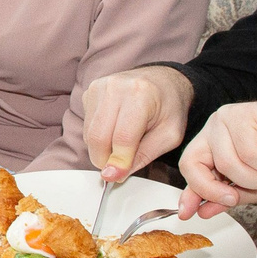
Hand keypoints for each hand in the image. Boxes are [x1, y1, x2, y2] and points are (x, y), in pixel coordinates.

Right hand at [82, 67, 195, 182]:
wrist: (164, 80)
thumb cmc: (170, 107)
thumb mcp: (169, 136)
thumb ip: (144, 156)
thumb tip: (114, 174)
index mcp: (140, 95)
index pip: (122, 137)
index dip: (118, 162)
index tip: (117, 177)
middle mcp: (115, 87)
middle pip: (98, 136)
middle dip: (104, 160)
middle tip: (117, 168)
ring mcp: (99, 87)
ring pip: (89, 133)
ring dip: (101, 149)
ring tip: (121, 147)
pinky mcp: (89, 92)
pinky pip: (86, 125)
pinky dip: (98, 137)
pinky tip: (114, 132)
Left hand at [176, 98, 256, 216]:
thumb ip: (228, 197)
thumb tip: (202, 210)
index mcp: (214, 146)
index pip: (190, 167)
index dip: (191, 192)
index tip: (189, 213)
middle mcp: (215, 130)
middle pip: (194, 163)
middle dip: (215, 188)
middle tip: (237, 196)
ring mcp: (227, 120)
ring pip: (227, 164)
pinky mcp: (244, 114)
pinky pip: (249, 152)